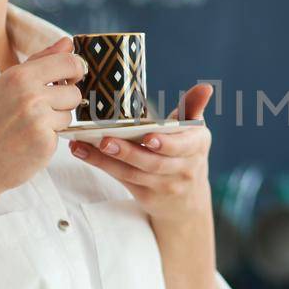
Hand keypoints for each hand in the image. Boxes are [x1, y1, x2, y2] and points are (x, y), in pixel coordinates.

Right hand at [0, 37, 86, 200]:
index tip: (69, 80)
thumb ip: (39, 62)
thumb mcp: (3, 86)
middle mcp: (30, 95)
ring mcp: (39, 120)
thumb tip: (68, 43)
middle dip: (63, 103)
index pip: (69, 63)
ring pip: (69, 115)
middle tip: (39, 112)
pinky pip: (61, 136)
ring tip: (27, 129)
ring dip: (55, 123)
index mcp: (19, 76)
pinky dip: (48, 140)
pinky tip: (26, 144)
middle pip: (74, 92)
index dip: (75, 72)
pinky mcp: (45, 143)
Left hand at [70, 83, 213, 224]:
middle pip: (153, 163)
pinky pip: (122, 180)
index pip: (182, 146)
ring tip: (83, 145)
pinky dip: (101, 165)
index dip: (166, 143)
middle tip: (105, 140)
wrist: (187, 201)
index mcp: (196, 147)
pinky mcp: (146, 196)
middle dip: (129, 152)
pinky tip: (82, 152)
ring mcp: (164, 186)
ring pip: (133, 174)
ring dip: (106, 159)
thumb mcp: (194, 132)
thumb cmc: (186, 154)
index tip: (149, 137)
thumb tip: (206, 87)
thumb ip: (193, 108)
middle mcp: (182, 169)